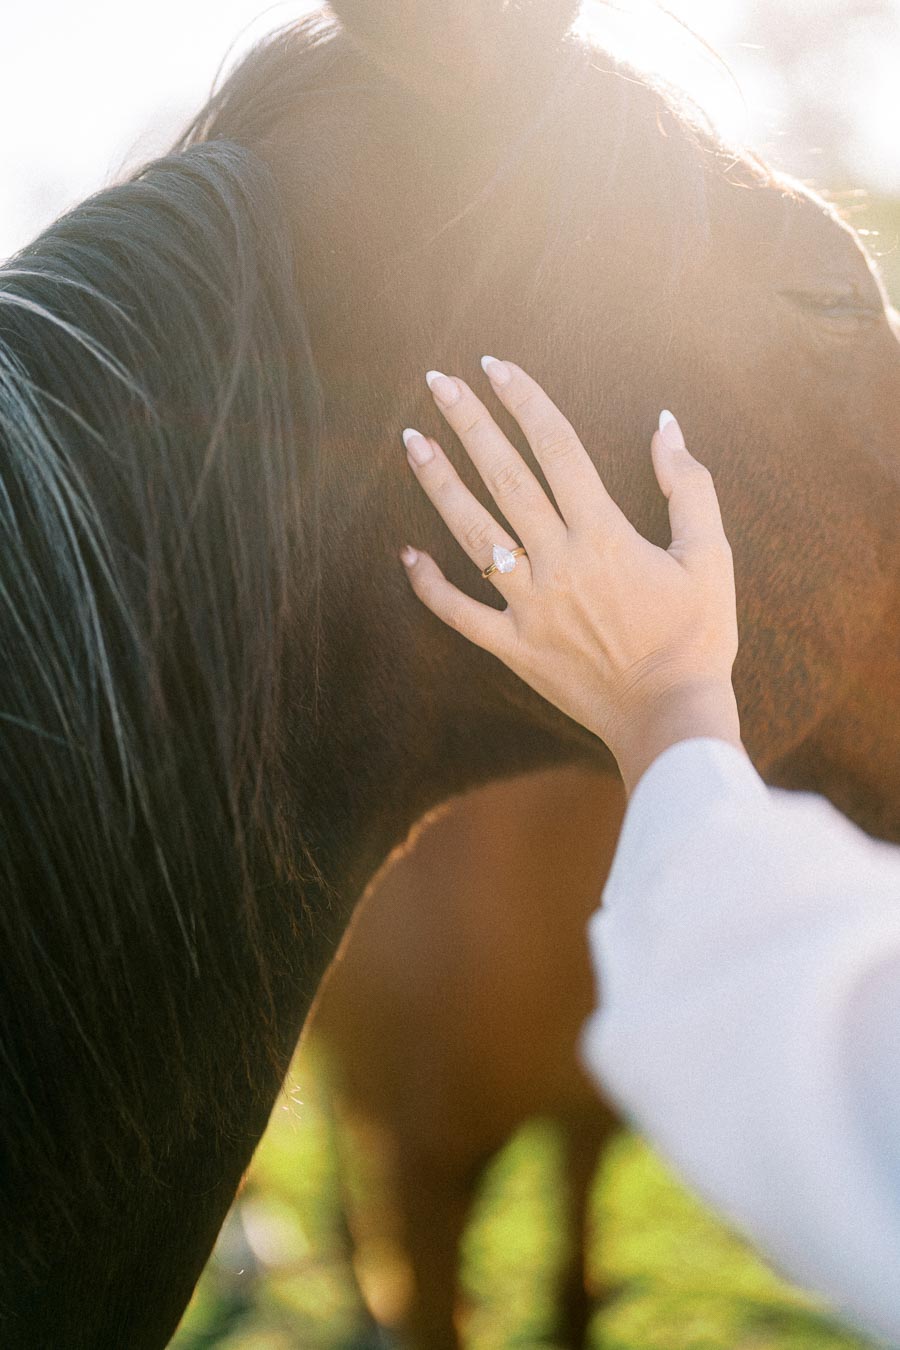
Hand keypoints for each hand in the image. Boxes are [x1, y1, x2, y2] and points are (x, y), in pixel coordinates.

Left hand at [400, 358, 742, 794]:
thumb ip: (688, 485)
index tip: (495, 366)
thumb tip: (665, 423)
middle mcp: (558, 563)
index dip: (524, 401)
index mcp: (605, 534)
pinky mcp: (513, 647)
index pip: (556, 448)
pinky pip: (460, 613)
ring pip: (472, 535)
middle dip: (469, 424)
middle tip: (437, 381)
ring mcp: (529, 607)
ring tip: (411, 441)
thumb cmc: (699, 636)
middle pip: (504, 478)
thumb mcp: (711, 555)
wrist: (671, 717)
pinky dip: (431, 586)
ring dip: (439, 485)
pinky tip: (407, 555)